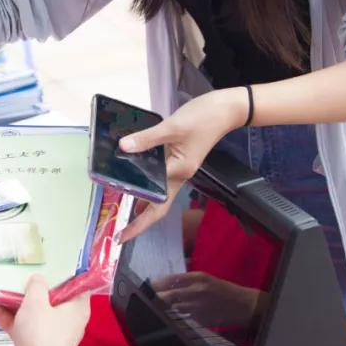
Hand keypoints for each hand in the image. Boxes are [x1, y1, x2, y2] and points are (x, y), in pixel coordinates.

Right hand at [0, 278, 89, 345]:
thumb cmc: (42, 336)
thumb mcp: (37, 302)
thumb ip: (36, 286)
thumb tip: (37, 279)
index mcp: (77, 307)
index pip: (76, 285)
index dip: (63, 272)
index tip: (50, 261)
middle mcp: (66, 319)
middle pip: (50, 297)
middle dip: (31, 286)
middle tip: (20, 270)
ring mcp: (49, 333)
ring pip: (32, 311)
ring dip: (13, 300)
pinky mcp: (34, 343)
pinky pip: (21, 324)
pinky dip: (7, 315)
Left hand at [117, 88, 240, 243]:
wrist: (225, 110)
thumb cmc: (203, 118)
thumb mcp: (172, 126)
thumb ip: (147, 138)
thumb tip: (123, 147)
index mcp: (179, 172)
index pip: (155, 203)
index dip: (138, 222)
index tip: (122, 235)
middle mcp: (180, 175)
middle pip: (158, 206)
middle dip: (139, 221)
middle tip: (120, 234)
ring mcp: (180, 168)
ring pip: (159, 193)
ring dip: (142, 204)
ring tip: (123, 213)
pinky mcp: (179, 159)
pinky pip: (160, 177)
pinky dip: (147, 182)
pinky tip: (135, 181)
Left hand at [151, 271, 264, 328]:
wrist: (243, 305)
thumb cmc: (224, 290)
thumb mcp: (207, 279)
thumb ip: (188, 281)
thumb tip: (167, 284)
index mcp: (198, 278)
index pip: (171, 280)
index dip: (157, 284)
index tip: (147, 287)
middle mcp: (197, 291)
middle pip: (168, 296)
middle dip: (155, 299)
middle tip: (146, 300)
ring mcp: (199, 307)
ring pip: (173, 309)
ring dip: (162, 310)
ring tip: (152, 311)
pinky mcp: (201, 320)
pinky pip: (183, 319)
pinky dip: (175, 319)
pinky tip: (168, 320)